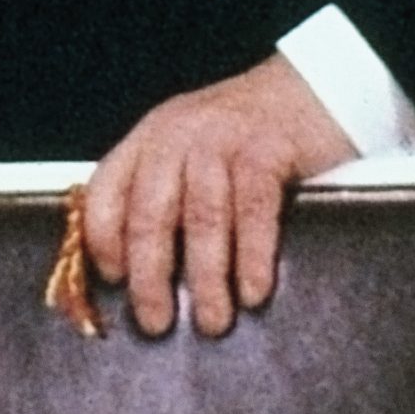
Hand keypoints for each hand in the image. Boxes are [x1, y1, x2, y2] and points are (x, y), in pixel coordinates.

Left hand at [81, 53, 353, 340]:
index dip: (103, 241)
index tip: (114, 283)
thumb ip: (165, 197)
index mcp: (148, 139)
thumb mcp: (189, 154)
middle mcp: (176, 134)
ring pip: (202, 216)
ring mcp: (222, 138)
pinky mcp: (267, 148)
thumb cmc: (244, 139)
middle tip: (156, 324)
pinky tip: (254, 292)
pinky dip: (252, 255)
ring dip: (206, 277)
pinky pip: (254, 209)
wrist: (311, 89)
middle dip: (151, 275)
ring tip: (212, 323)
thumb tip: (141, 277)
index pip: (105, 191)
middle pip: (150, 211)